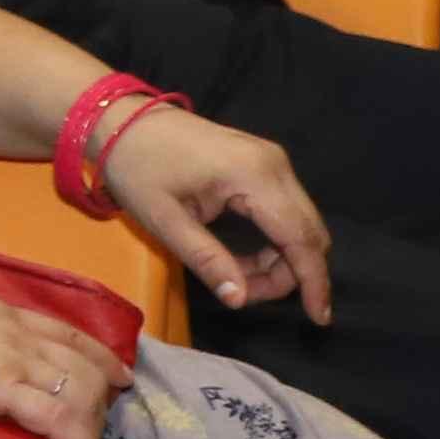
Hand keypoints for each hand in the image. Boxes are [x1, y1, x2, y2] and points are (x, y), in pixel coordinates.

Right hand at [0, 280, 131, 438]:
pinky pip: (57, 419)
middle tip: (102, 427)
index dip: (100, 356)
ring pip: (79, 390)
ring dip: (94, 427)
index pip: (67, 333)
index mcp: (2, 312)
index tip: (119, 376)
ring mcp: (13, 358)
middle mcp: (18, 332)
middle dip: (103, 399)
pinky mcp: (0, 386)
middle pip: (83, 365)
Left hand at [95, 101, 332, 323]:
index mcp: (254, 175)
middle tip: (246, 293)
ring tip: (237, 276)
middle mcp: (275, 164)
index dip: (313, 281)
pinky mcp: (263, 162)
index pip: (301, 238)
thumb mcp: (164, 221)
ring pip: (300, 223)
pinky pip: (286, 209)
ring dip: (280, 259)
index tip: (319, 318)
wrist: (120, 120)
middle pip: (309, 233)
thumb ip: (206, 260)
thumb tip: (239, 300)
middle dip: (290, 274)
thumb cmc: (136, 168)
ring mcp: (272, 160)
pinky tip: (243, 256)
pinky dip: (274, 239)